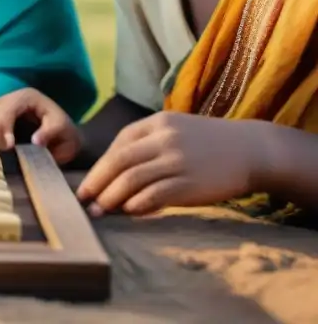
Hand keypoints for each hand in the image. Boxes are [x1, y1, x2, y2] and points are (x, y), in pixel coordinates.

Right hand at [0, 88, 81, 164]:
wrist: (62, 137)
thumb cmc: (64, 133)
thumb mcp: (65, 131)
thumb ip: (51, 132)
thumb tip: (35, 141)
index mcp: (24, 97)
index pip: (5, 111)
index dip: (3, 130)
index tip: (8, 149)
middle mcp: (6, 100)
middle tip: (0, 158)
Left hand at [77, 112, 261, 215]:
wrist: (252, 150)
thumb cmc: (207, 145)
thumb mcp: (175, 131)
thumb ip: (146, 147)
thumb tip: (112, 175)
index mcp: (157, 123)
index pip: (118, 144)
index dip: (99, 167)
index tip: (86, 185)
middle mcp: (164, 138)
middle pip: (118, 162)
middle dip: (97, 183)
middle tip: (83, 201)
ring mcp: (178, 160)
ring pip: (131, 179)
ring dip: (111, 197)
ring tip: (100, 211)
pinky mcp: (191, 182)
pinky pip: (155, 195)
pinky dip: (137, 205)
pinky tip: (129, 212)